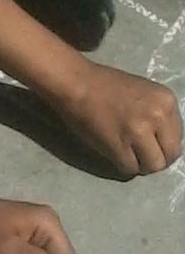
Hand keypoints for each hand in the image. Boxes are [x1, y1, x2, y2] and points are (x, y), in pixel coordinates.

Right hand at [60, 63, 181, 176]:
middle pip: (169, 156)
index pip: (178, 139)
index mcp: (167, 101)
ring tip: (129, 155)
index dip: (164, 146)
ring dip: (141, 165)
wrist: (78, 85)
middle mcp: (157, 117)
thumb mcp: (146, 94)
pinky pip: (130, 168)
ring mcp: (138, 133)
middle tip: (141, 155)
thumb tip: (163, 141)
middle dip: (156, 159)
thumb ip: (159, 115)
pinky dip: (124, 166)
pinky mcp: (118, 147)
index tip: (150, 144)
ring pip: (152, 166)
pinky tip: (117, 155)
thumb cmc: (108, 86)